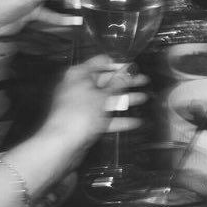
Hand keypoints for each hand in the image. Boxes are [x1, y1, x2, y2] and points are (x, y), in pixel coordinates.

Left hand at [40, 55, 147, 169]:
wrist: (63, 144)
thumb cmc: (77, 115)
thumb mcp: (102, 95)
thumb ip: (118, 83)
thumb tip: (128, 71)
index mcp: (79, 75)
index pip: (101, 63)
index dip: (118, 65)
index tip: (133, 68)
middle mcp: (79, 88)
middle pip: (107, 81)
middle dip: (126, 83)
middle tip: (143, 80)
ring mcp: (83, 105)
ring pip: (108, 100)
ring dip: (126, 99)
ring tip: (143, 98)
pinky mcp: (86, 122)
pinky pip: (105, 117)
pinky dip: (119, 119)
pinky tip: (134, 121)